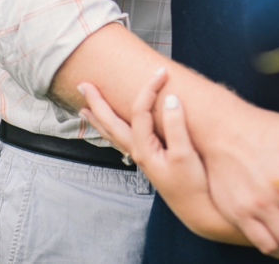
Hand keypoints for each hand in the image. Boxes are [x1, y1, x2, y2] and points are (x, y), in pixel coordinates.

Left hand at [79, 71, 244, 244]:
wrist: (195, 207)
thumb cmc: (191, 182)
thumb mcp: (185, 154)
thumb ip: (176, 126)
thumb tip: (170, 98)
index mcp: (145, 148)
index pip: (140, 111)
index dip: (149, 88)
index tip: (163, 71)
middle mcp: (138, 152)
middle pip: (111, 123)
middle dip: (98, 103)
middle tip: (83, 84)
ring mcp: (142, 157)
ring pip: (113, 134)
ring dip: (99, 119)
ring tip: (85, 108)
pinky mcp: (149, 161)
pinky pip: (123, 141)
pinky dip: (112, 131)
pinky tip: (114, 130)